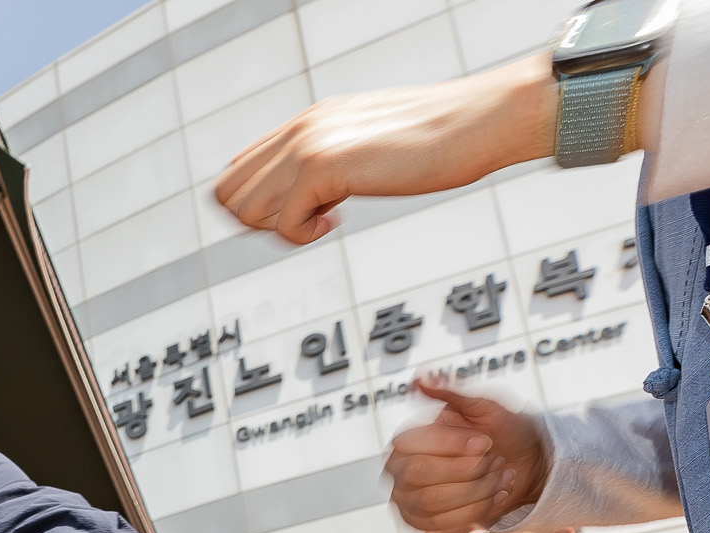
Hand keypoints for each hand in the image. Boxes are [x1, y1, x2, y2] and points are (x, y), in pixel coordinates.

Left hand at [213, 53, 554, 244]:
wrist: (480, 119)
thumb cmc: (440, 138)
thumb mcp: (371, 145)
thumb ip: (334, 162)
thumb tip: (311, 198)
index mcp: (309, 121)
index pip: (240, 169)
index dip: (259, 204)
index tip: (301, 211)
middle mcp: (301, 128)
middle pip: (228, 192)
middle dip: (259, 220)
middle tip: (307, 221)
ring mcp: (308, 144)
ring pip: (245, 209)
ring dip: (278, 228)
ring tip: (324, 220)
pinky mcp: (323, 166)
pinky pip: (283, 224)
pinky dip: (305, 236)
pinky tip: (340, 220)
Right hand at [383, 377, 550, 530]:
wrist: (524, 464)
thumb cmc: (502, 431)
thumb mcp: (482, 406)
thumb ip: (450, 394)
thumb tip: (418, 379)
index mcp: (408, 439)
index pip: (412, 445)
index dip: (452, 445)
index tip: (484, 441)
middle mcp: (399, 470)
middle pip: (419, 475)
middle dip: (466, 470)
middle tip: (494, 460)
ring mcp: (408, 499)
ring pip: (432, 502)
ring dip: (476, 490)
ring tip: (499, 477)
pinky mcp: (422, 523)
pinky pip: (443, 523)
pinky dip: (477, 509)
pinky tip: (495, 495)